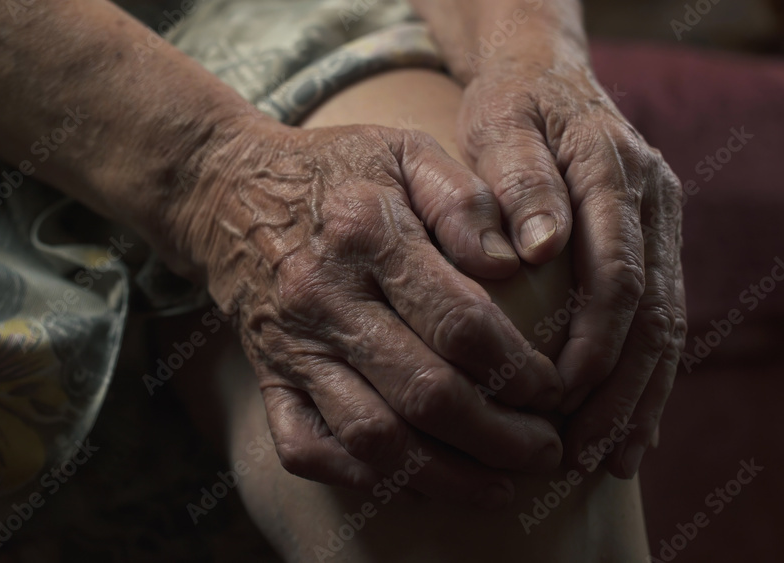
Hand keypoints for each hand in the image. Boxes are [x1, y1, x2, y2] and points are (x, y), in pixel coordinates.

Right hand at [175, 116, 564, 505]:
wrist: (229, 191)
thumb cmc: (338, 171)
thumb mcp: (406, 150)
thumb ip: (465, 199)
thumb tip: (513, 263)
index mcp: (365, 234)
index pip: (459, 323)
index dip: (519, 369)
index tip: (554, 388)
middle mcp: (323, 298)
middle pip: (424, 392)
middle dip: (499, 437)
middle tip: (546, 451)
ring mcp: (291, 346)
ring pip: (373, 437)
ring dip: (446, 475)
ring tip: (502, 486)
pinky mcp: (268, 378)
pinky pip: (307, 448)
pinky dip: (363, 480)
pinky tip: (416, 482)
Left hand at [453, 56, 686, 477]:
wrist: (547, 76)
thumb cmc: (512, 106)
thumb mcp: (502, 125)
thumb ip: (520, 181)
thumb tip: (541, 249)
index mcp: (614, 173)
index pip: (618, 275)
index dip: (595, 343)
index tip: (559, 397)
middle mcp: (652, 204)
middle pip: (652, 316)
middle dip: (620, 392)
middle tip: (583, 455)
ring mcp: (662, 227)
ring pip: (665, 329)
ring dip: (639, 400)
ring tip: (608, 462)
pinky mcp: (655, 247)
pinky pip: (661, 323)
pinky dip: (646, 380)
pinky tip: (629, 430)